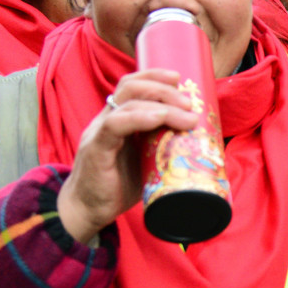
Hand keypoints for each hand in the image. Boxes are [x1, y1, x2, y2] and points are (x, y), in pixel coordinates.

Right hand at [56, 69, 198, 243]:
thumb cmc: (119, 186)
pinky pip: (115, 125)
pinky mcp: (96, 149)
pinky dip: (140, 118)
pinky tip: (159, 119)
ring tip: (186, 116)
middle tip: (189, 103)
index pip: (132, 85)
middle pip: (131, 87)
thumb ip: (162, 145)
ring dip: (161, 105)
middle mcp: (106, 119)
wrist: (87, 211)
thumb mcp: (145, 160)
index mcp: (117, 118)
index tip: (180, 78)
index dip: (154, 76)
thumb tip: (200, 142)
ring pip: (127, 103)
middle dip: (164, 89)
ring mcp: (99, 132)